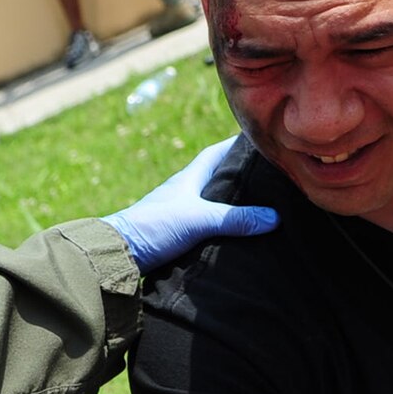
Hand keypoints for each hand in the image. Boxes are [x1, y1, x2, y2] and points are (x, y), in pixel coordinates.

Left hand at [103, 136, 276, 271]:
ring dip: (231, 204)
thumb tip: (273, 218)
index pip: (216, 153)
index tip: (258, 141)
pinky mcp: (176, 235)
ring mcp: (179, 213)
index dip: (236, 146)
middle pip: (217, 178)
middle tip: (268, 177)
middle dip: (239, 176)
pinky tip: (234, 235)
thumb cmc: (154, 226)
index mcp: (189, 179)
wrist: (119, 252)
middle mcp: (184, 192)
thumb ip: (234, 219)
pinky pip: (205, 225)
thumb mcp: (198, 220)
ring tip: (259, 207)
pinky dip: (221, 226)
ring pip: (211, 203)